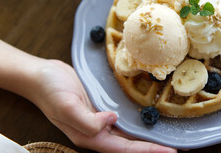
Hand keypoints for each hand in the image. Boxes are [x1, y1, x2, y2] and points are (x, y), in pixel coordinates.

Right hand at [30, 60, 175, 152]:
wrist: (42, 74)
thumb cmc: (50, 90)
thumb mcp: (66, 105)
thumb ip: (87, 120)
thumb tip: (111, 122)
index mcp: (90, 136)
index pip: (125, 149)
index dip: (148, 151)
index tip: (170, 151)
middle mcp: (98, 131)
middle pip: (131, 145)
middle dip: (154, 147)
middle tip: (178, 145)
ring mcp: (101, 120)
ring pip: (129, 133)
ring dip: (149, 136)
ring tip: (170, 135)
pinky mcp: (102, 107)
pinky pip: (124, 117)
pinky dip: (139, 120)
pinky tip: (150, 117)